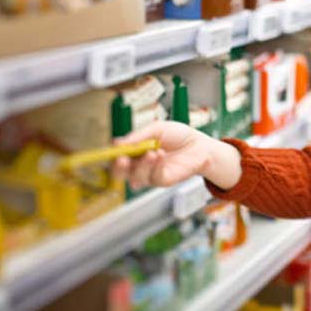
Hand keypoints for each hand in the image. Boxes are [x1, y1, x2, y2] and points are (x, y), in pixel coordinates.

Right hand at [113, 121, 241, 189]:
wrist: (199, 144)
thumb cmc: (178, 136)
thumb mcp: (157, 129)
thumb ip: (138, 136)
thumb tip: (118, 143)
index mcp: (134, 151)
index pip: (116, 156)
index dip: (111, 154)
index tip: (114, 148)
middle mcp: (139, 164)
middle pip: (119, 172)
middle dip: (118, 167)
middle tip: (122, 158)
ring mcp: (150, 174)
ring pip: (135, 176)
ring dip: (142, 164)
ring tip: (153, 152)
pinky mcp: (163, 181)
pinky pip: (153, 178)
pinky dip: (155, 166)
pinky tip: (160, 156)